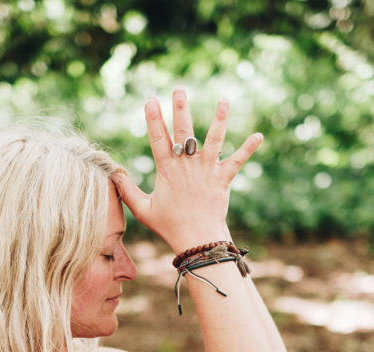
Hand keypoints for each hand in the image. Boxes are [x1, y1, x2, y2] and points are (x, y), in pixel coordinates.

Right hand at [113, 88, 262, 253]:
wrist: (197, 240)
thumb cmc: (169, 225)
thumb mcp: (142, 210)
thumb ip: (127, 191)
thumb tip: (113, 174)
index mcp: (167, 171)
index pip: (158, 139)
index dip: (153, 118)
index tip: (150, 99)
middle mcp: (187, 167)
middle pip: (184, 133)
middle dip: (181, 109)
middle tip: (180, 89)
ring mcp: (206, 171)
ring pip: (213, 140)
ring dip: (219, 120)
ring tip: (224, 100)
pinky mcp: (223, 179)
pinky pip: (237, 161)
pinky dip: (248, 149)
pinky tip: (259, 135)